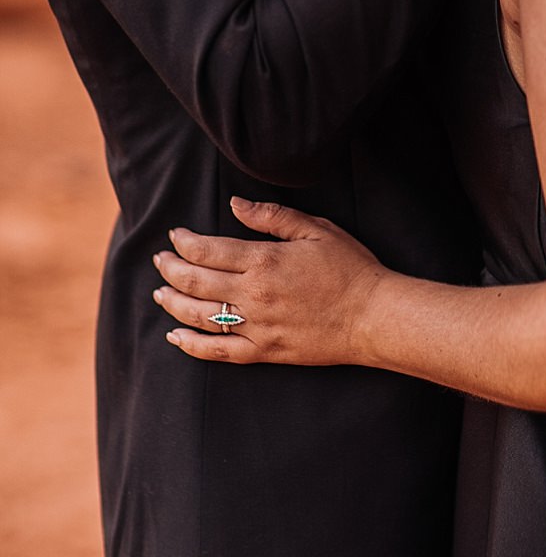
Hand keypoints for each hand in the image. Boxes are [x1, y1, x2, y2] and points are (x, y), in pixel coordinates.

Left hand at [152, 197, 384, 366]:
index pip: (208, 250)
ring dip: (172, 302)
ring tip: (160, 292)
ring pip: (197, 316)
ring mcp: (256, 326)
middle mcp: (253, 295)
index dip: (184, 241)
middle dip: (170, 269)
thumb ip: (274, 217)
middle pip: (195, 282)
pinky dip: (190, 343)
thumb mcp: (319, 231)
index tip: (175, 236)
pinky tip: (175, 335)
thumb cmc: (352, 269)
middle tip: (159, 260)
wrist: (374, 316)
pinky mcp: (263, 351)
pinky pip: (216, 351)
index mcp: (265, 261)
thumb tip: (236, 204)